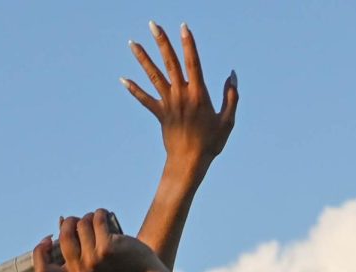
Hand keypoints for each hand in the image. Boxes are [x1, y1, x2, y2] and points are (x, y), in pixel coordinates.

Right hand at [33, 210, 166, 271]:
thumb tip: (61, 221)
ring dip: (90, 217)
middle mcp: (80, 271)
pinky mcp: (107, 248)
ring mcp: (93, 260)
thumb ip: (75, 249)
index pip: (41, 270)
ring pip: (81, 223)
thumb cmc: (116, 266)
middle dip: (72, 221)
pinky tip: (106, 217)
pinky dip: (101, 213)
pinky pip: (96, 219)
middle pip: (63, 234)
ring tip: (100, 222)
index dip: (40, 251)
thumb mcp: (91, 264)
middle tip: (83, 221)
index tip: (50, 238)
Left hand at [121, 21, 238, 180]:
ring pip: (153, 76)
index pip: (192, 62)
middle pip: (169, 63)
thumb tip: (232, 75)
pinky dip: (134, 89)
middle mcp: (181, 95)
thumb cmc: (211, 143)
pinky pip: (145, 99)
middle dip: (161, 42)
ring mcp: (168, 104)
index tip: (183, 26)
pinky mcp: (160, 114)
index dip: (188, 43)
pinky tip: (123, 78)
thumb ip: (231, 96)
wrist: (189, 162)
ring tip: (132, 43)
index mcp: (199, 94)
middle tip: (152, 24)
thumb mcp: (227, 120)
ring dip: (142, 58)